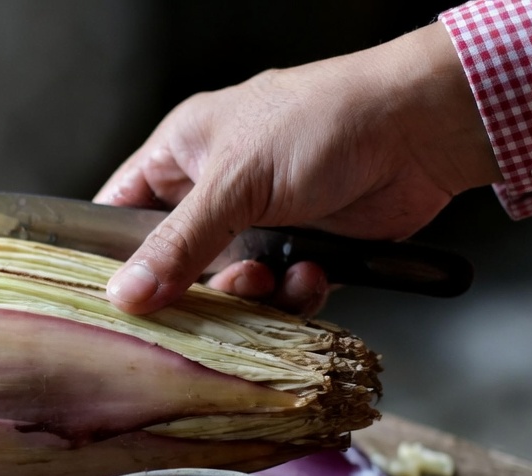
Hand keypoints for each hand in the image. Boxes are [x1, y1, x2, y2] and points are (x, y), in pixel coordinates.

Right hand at [98, 23, 499, 314]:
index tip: (109, 296)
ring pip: (229, 285)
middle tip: (205, 296)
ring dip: (249, 294)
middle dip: (194, 286)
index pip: (122, 208)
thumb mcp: (234, 182)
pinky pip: (279, 293)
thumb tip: (124, 295)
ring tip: (270, 279)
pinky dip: (293, 293)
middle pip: (177, 261)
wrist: (421, 130)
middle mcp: (219, 189)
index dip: (110, 252)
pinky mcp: (306, 249)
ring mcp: (263, 222)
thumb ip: (177, 244)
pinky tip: (312, 275)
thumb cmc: (321, 123)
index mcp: (185, 151)